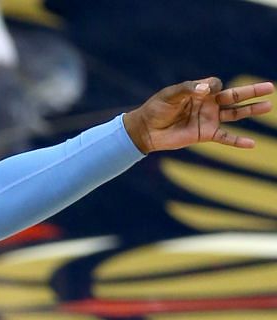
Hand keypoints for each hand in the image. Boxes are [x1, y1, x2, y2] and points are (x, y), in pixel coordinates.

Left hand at [123, 77, 273, 153]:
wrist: (146, 130)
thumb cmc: (156, 109)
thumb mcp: (170, 95)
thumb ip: (189, 89)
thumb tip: (209, 90)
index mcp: (200, 91)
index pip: (216, 84)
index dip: (214, 87)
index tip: (204, 92)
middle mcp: (208, 104)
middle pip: (235, 96)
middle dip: (252, 91)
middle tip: (271, 87)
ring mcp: (209, 119)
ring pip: (235, 114)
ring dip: (252, 110)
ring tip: (269, 106)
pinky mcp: (206, 134)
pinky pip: (225, 137)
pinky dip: (237, 141)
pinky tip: (252, 144)